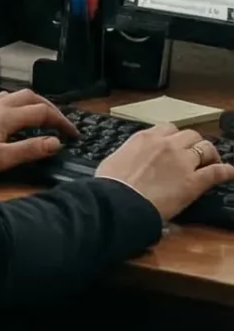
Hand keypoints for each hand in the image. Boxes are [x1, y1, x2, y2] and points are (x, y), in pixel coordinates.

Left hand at [0, 91, 74, 181]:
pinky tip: (12, 119)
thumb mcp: (1, 159)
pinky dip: (16, 106)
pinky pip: (2, 100)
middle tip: (60, 124)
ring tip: (41, 119)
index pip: (42, 112)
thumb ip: (30, 149)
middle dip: (50, 107)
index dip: (61, 122)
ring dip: (33, 104)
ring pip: (15, 96)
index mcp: (7, 115)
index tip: (74, 135)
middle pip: (31, 96)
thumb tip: (56, 142)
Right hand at [96, 124, 233, 222]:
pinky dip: (226, 171)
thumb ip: (128, 155)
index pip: (168, 128)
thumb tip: (128, 161)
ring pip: (205, 148)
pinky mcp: (193, 182)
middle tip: (195, 155)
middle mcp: (167, 145)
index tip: (174, 145)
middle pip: (190, 135)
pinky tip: (230, 173)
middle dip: (194, 144)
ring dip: (209, 154)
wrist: (117, 202)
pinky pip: (216, 172)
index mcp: (145, 138)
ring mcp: (182, 162)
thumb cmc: (109, 185)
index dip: (174, 138)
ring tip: (211, 162)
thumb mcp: (114, 161)